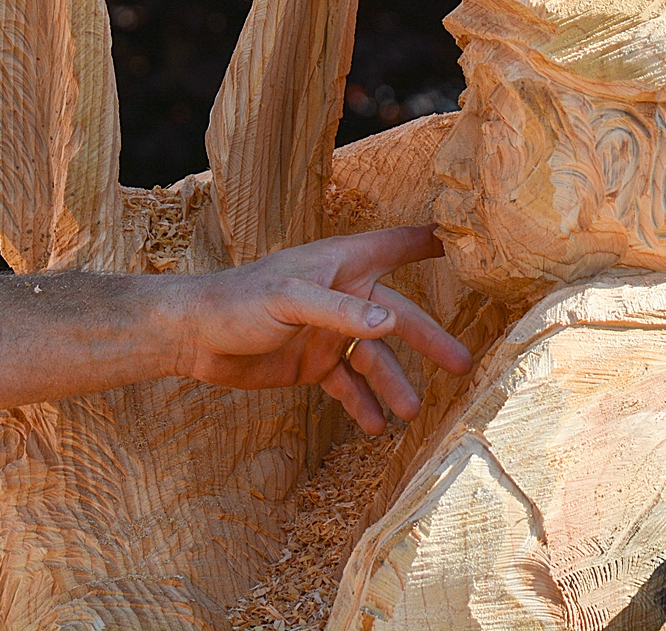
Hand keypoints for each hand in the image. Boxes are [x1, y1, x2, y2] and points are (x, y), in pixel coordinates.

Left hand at [178, 225, 473, 433]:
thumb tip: (390, 322)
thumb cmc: (238, 301)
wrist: (193, 337)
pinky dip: (363, 405)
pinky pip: (347, 386)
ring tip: (412, 413)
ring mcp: (329, 332)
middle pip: (398, 316)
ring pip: (375, 358)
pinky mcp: (313, 364)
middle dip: (430, 340)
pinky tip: (377, 426)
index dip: (431, 242)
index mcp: (341, 264)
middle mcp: (343, 295)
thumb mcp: (290, 300)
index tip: (472, 240)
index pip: (396, 245)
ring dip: (395, 384)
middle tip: (462, 366)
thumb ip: (340, 312)